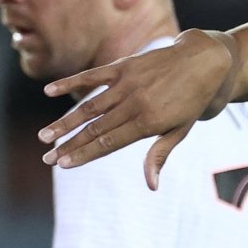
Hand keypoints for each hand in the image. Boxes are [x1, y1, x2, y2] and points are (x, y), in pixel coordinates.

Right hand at [39, 28, 237, 187]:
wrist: (203, 61)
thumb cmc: (192, 102)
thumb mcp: (180, 131)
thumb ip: (159, 155)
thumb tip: (151, 185)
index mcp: (148, 122)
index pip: (108, 143)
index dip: (84, 154)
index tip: (63, 164)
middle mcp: (134, 102)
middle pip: (94, 128)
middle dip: (69, 145)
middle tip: (47, 159)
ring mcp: (127, 83)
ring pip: (89, 106)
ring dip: (64, 121)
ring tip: (44, 136)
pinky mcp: (123, 66)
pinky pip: (92, 75)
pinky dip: (70, 83)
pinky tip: (49, 91)